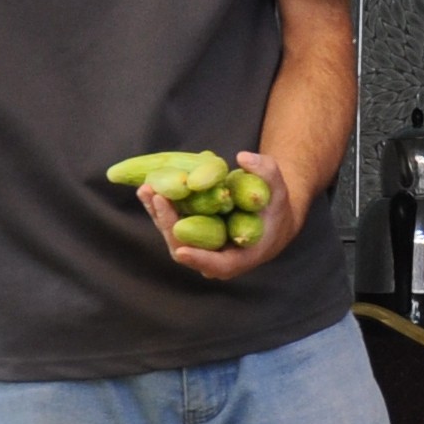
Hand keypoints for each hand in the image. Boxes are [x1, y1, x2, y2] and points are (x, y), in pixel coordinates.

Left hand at [143, 151, 298, 282]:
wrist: (268, 214)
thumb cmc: (275, 205)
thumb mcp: (278, 188)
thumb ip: (267, 172)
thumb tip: (243, 158)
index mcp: (241, 257)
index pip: (218, 265)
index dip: (199, 258)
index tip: (182, 250)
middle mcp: (216, 257)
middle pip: (186, 250)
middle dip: (168, 224)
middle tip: (156, 197)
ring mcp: (201, 247)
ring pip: (174, 237)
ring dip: (158, 214)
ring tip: (145, 189)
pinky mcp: (191, 233)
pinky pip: (172, 224)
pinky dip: (160, 208)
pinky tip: (148, 187)